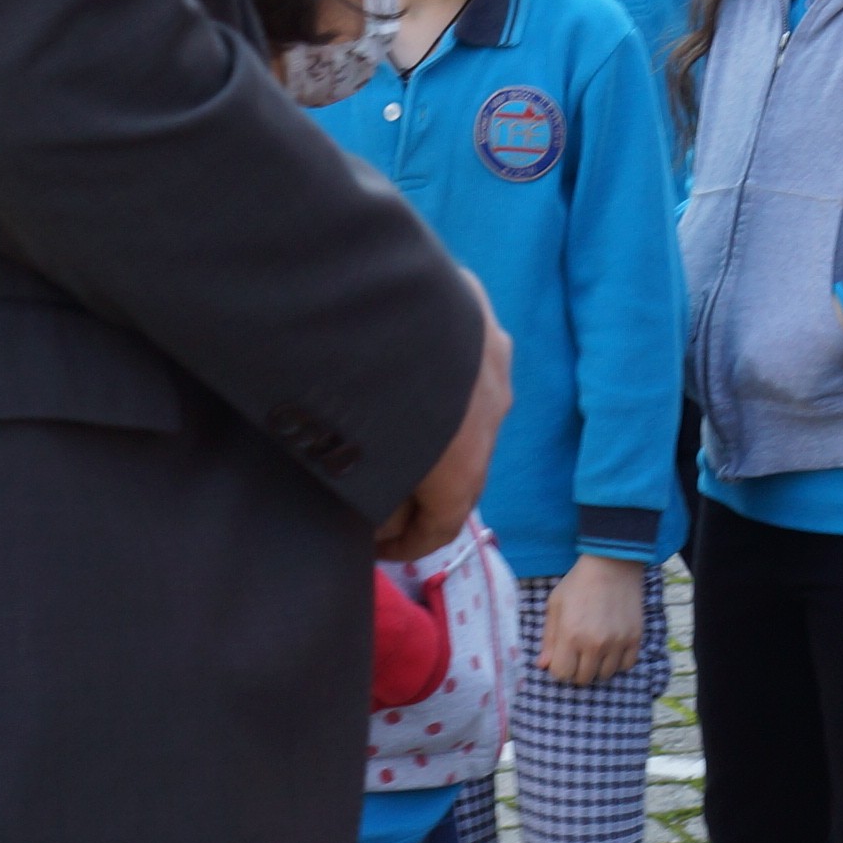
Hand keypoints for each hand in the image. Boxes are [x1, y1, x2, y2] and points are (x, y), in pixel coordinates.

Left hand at [375, 286, 517, 563]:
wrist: (365, 295)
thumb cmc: (351, 394)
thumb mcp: (352, 468)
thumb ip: (373, 499)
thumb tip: (379, 520)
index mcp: (465, 464)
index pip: (445, 523)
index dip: (409, 543)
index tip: (377, 546)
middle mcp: (492, 412)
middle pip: (462, 463)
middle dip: (423, 485)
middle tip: (378, 488)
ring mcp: (490, 355)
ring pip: (467, 403)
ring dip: (435, 425)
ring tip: (390, 425)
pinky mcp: (476, 307)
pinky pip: (461, 350)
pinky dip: (437, 370)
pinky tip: (401, 358)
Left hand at [537, 554, 648, 686]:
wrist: (612, 564)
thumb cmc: (578, 583)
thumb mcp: (555, 605)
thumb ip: (548, 638)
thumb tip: (543, 665)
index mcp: (570, 635)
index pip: (562, 674)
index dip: (559, 668)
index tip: (562, 658)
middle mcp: (594, 644)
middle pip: (583, 678)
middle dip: (577, 670)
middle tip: (578, 654)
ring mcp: (617, 642)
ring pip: (605, 675)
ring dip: (598, 667)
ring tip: (595, 650)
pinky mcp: (635, 638)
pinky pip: (626, 666)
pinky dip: (618, 662)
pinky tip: (612, 649)